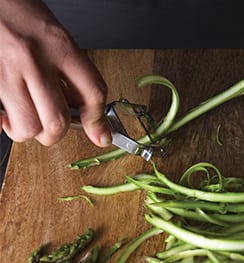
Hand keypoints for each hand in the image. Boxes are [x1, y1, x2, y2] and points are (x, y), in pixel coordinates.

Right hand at [0, 0, 110, 146]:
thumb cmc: (13, 8)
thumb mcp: (49, 31)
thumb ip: (67, 69)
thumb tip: (81, 108)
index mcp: (57, 43)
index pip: (92, 93)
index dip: (97, 121)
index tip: (99, 133)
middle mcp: (33, 59)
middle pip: (57, 122)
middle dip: (54, 133)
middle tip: (47, 124)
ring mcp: (6, 71)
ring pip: (28, 127)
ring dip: (26, 129)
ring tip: (21, 114)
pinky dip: (2, 124)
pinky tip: (3, 113)